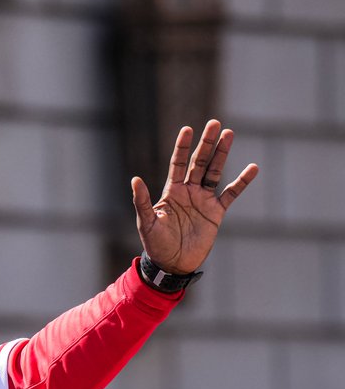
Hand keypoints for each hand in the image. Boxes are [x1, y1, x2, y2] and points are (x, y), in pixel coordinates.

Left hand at [131, 119, 258, 273]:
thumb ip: (143, 201)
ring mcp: (204, 200)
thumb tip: (135, 179)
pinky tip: (252, 168)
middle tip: (214, 123)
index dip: (183, 148)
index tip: (187, 129)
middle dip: (206, 143)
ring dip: (221, 154)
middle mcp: (189, 191)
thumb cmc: (156, 244)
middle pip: (199, 162)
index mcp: (172, 192)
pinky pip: (231, 193)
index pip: (178, 164)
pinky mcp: (216, 212)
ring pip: (215, 171)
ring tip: (229, 134)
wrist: (173, 264)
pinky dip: (242, 181)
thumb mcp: (147, 223)